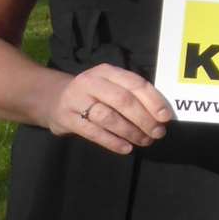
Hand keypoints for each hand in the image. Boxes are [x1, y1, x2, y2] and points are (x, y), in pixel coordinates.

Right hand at [46, 63, 172, 154]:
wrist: (53, 98)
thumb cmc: (92, 93)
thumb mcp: (109, 85)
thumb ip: (131, 94)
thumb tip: (160, 113)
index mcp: (106, 71)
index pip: (134, 83)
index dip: (152, 100)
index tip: (166, 117)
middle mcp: (91, 82)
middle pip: (122, 100)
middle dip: (144, 118)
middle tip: (158, 133)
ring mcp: (76, 100)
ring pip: (108, 117)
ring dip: (130, 131)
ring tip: (145, 141)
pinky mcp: (67, 119)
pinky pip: (93, 132)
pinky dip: (112, 141)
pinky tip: (126, 148)